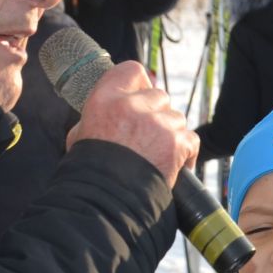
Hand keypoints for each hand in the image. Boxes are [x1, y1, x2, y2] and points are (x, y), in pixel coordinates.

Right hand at [67, 61, 199, 185]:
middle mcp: (132, 105)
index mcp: (105, 98)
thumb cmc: (90, 172)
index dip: (141, 83)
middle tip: (149, 136)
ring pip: (177, 118)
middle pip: (160, 96)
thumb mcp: (82, 135)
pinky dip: (186, 153)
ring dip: (171, 134)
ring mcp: (157, 123)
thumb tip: (110, 110)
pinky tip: (174, 166)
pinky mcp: (176, 142)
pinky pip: (190, 139)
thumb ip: (98, 115)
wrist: (106, 201)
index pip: (133, 71)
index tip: (142, 95)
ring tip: (157, 155)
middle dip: (158, 114)